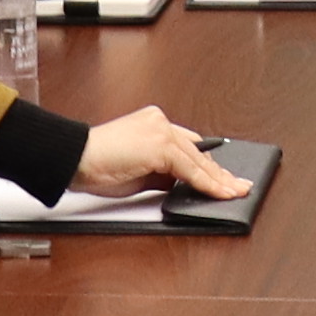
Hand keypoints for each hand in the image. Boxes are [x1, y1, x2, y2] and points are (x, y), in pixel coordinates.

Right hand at [72, 106, 256, 203]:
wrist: (76, 159)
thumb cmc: (96, 165)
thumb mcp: (137, 171)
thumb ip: (160, 172)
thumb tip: (178, 183)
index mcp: (154, 123)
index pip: (189, 145)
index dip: (208, 164)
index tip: (223, 176)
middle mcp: (161, 122)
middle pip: (199, 151)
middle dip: (221, 172)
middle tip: (239, 186)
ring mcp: (162, 131)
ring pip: (199, 160)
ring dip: (219, 180)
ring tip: (235, 192)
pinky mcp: (161, 145)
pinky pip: (191, 169)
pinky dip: (206, 183)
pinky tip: (219, 193)